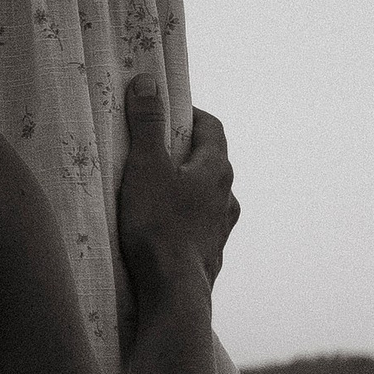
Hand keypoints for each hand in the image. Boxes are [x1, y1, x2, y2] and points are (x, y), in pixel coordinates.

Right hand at [117, 80, 237, 289]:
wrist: (174, 291)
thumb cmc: (159, 225)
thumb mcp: (146, 166)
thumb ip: (148, 124)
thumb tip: (148, 82)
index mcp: (217, 169)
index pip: (211, 127)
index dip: (189, 114)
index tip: (163, 109)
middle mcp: (227, 195)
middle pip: (209, 160)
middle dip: (182, 149)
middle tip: (151, 146)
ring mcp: (222, 226)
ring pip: (205, 194)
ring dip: (184, 185)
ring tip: (154, 188)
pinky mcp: (211, 251)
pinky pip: (199, 222)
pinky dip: (183, 214)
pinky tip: (161, 224)